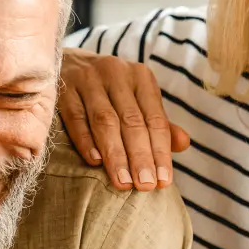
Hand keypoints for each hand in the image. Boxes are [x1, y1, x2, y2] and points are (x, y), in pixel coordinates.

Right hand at [59, 47, 188, 190]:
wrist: (67, 62)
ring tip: (122, 182)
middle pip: (131, 121)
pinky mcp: (63, 88)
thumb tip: (184, 144)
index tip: (163, 182)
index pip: (155, 119)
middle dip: (140, 156)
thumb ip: (157, 123)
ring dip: (115, 154)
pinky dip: (85, 141)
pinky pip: (76, 118)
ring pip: (105, 121)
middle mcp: (116, 74)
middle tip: (145, 186)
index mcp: (140, 77)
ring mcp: (88, 79)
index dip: (161, 151)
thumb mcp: (136, 99)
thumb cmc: (109, 89)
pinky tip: (95, 162)